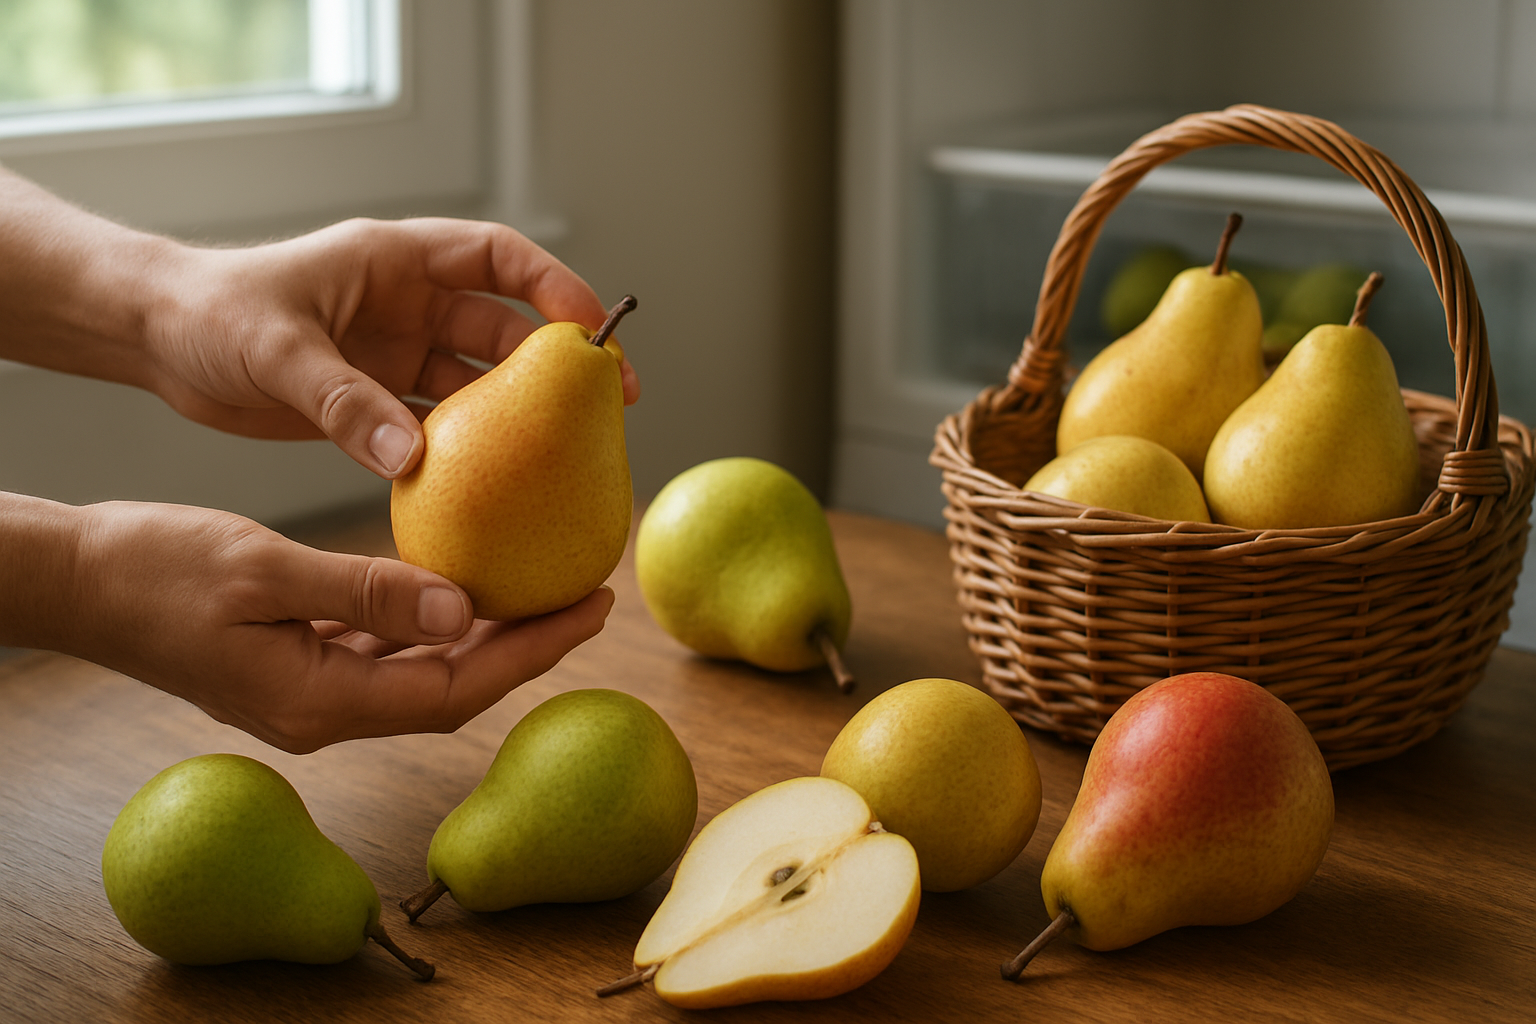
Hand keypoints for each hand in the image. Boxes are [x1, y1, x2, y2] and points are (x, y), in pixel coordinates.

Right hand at [63, 500, 612, 751]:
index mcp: (319, 701)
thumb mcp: (264, 570)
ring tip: (540, 588)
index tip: (593, 606)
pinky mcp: (295, 666)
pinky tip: (456, 588)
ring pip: (421, 671)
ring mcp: (308, 693)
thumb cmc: (154, 570)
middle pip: (451, 686)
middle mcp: (323, 712)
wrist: (77, 581)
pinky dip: (428, 624)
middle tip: (587, 594)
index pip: (457, 687)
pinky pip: (382, 653)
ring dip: (482, 635)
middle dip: (525, 645)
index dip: (533, 652)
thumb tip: (461, 610)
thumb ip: (365, 593)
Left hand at [140, 217, 640, 477]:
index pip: (498, 257)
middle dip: (559, 361)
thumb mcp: (277, 352)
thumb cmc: (210, 315)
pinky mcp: (378, 398)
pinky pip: (439, 425)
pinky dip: (467, 451)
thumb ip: (345, 402)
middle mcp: (409, 303)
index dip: (554, 286)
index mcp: (397, 261)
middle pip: (506, 327)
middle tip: (608, 405)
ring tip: (564, 453)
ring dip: (519, 413)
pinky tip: (494, 486)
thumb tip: (412, 459)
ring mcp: (398, 351)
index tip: (591, 331)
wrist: (159, 340)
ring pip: (479, 382)